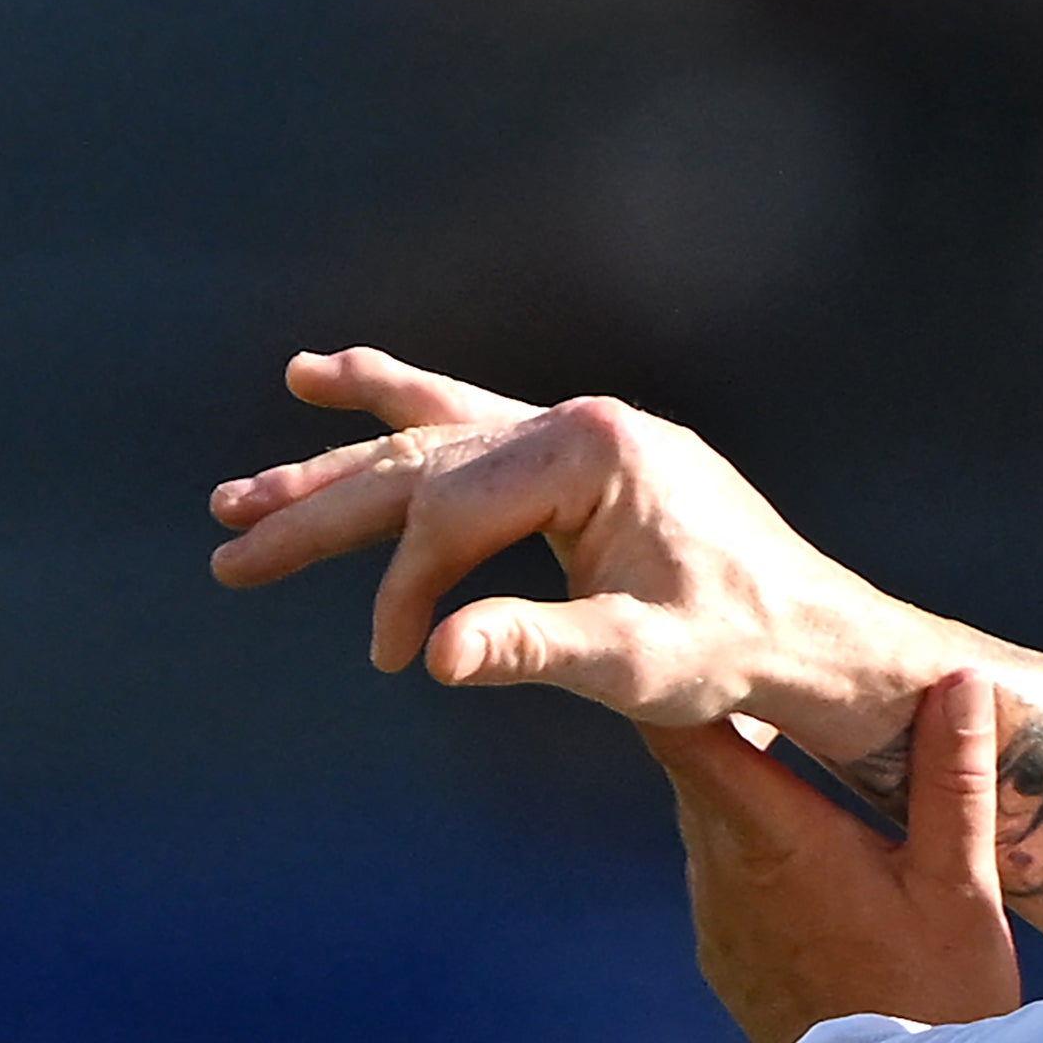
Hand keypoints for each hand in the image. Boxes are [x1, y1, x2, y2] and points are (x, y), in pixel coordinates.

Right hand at [208, 347, 959, 765]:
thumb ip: (535, 650)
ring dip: (334, 465)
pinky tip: (328, 377)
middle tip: (225, 547)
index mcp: (592, 452)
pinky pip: (472, 424)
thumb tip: (434, 656)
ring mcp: (581, 432)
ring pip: (431, 442)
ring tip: (238, 491)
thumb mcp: (639, 664)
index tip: (395, 659)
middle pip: (420, 464)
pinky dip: (401, 406)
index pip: (451, 517)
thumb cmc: (743, 653)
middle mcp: (581, 422)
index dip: (405, 590)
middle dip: (315, 510)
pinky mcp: (582, 457)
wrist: (818, 639)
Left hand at [645, 671, 1023, 1042]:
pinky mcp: (724, 955)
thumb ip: (954, 779)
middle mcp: (722, 868)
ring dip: (748, 785)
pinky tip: (813, 852)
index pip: (690, 726)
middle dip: (728, 713)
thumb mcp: (964, 886)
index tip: (699, 622)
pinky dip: (757, 847)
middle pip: (698, 761)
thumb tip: (964, 680)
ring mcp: (715, 916)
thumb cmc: (938, 999)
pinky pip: (727, 873)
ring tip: (801, 749)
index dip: (683, 669)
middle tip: (774, 665)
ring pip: (714, 816)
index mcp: (776, 836)